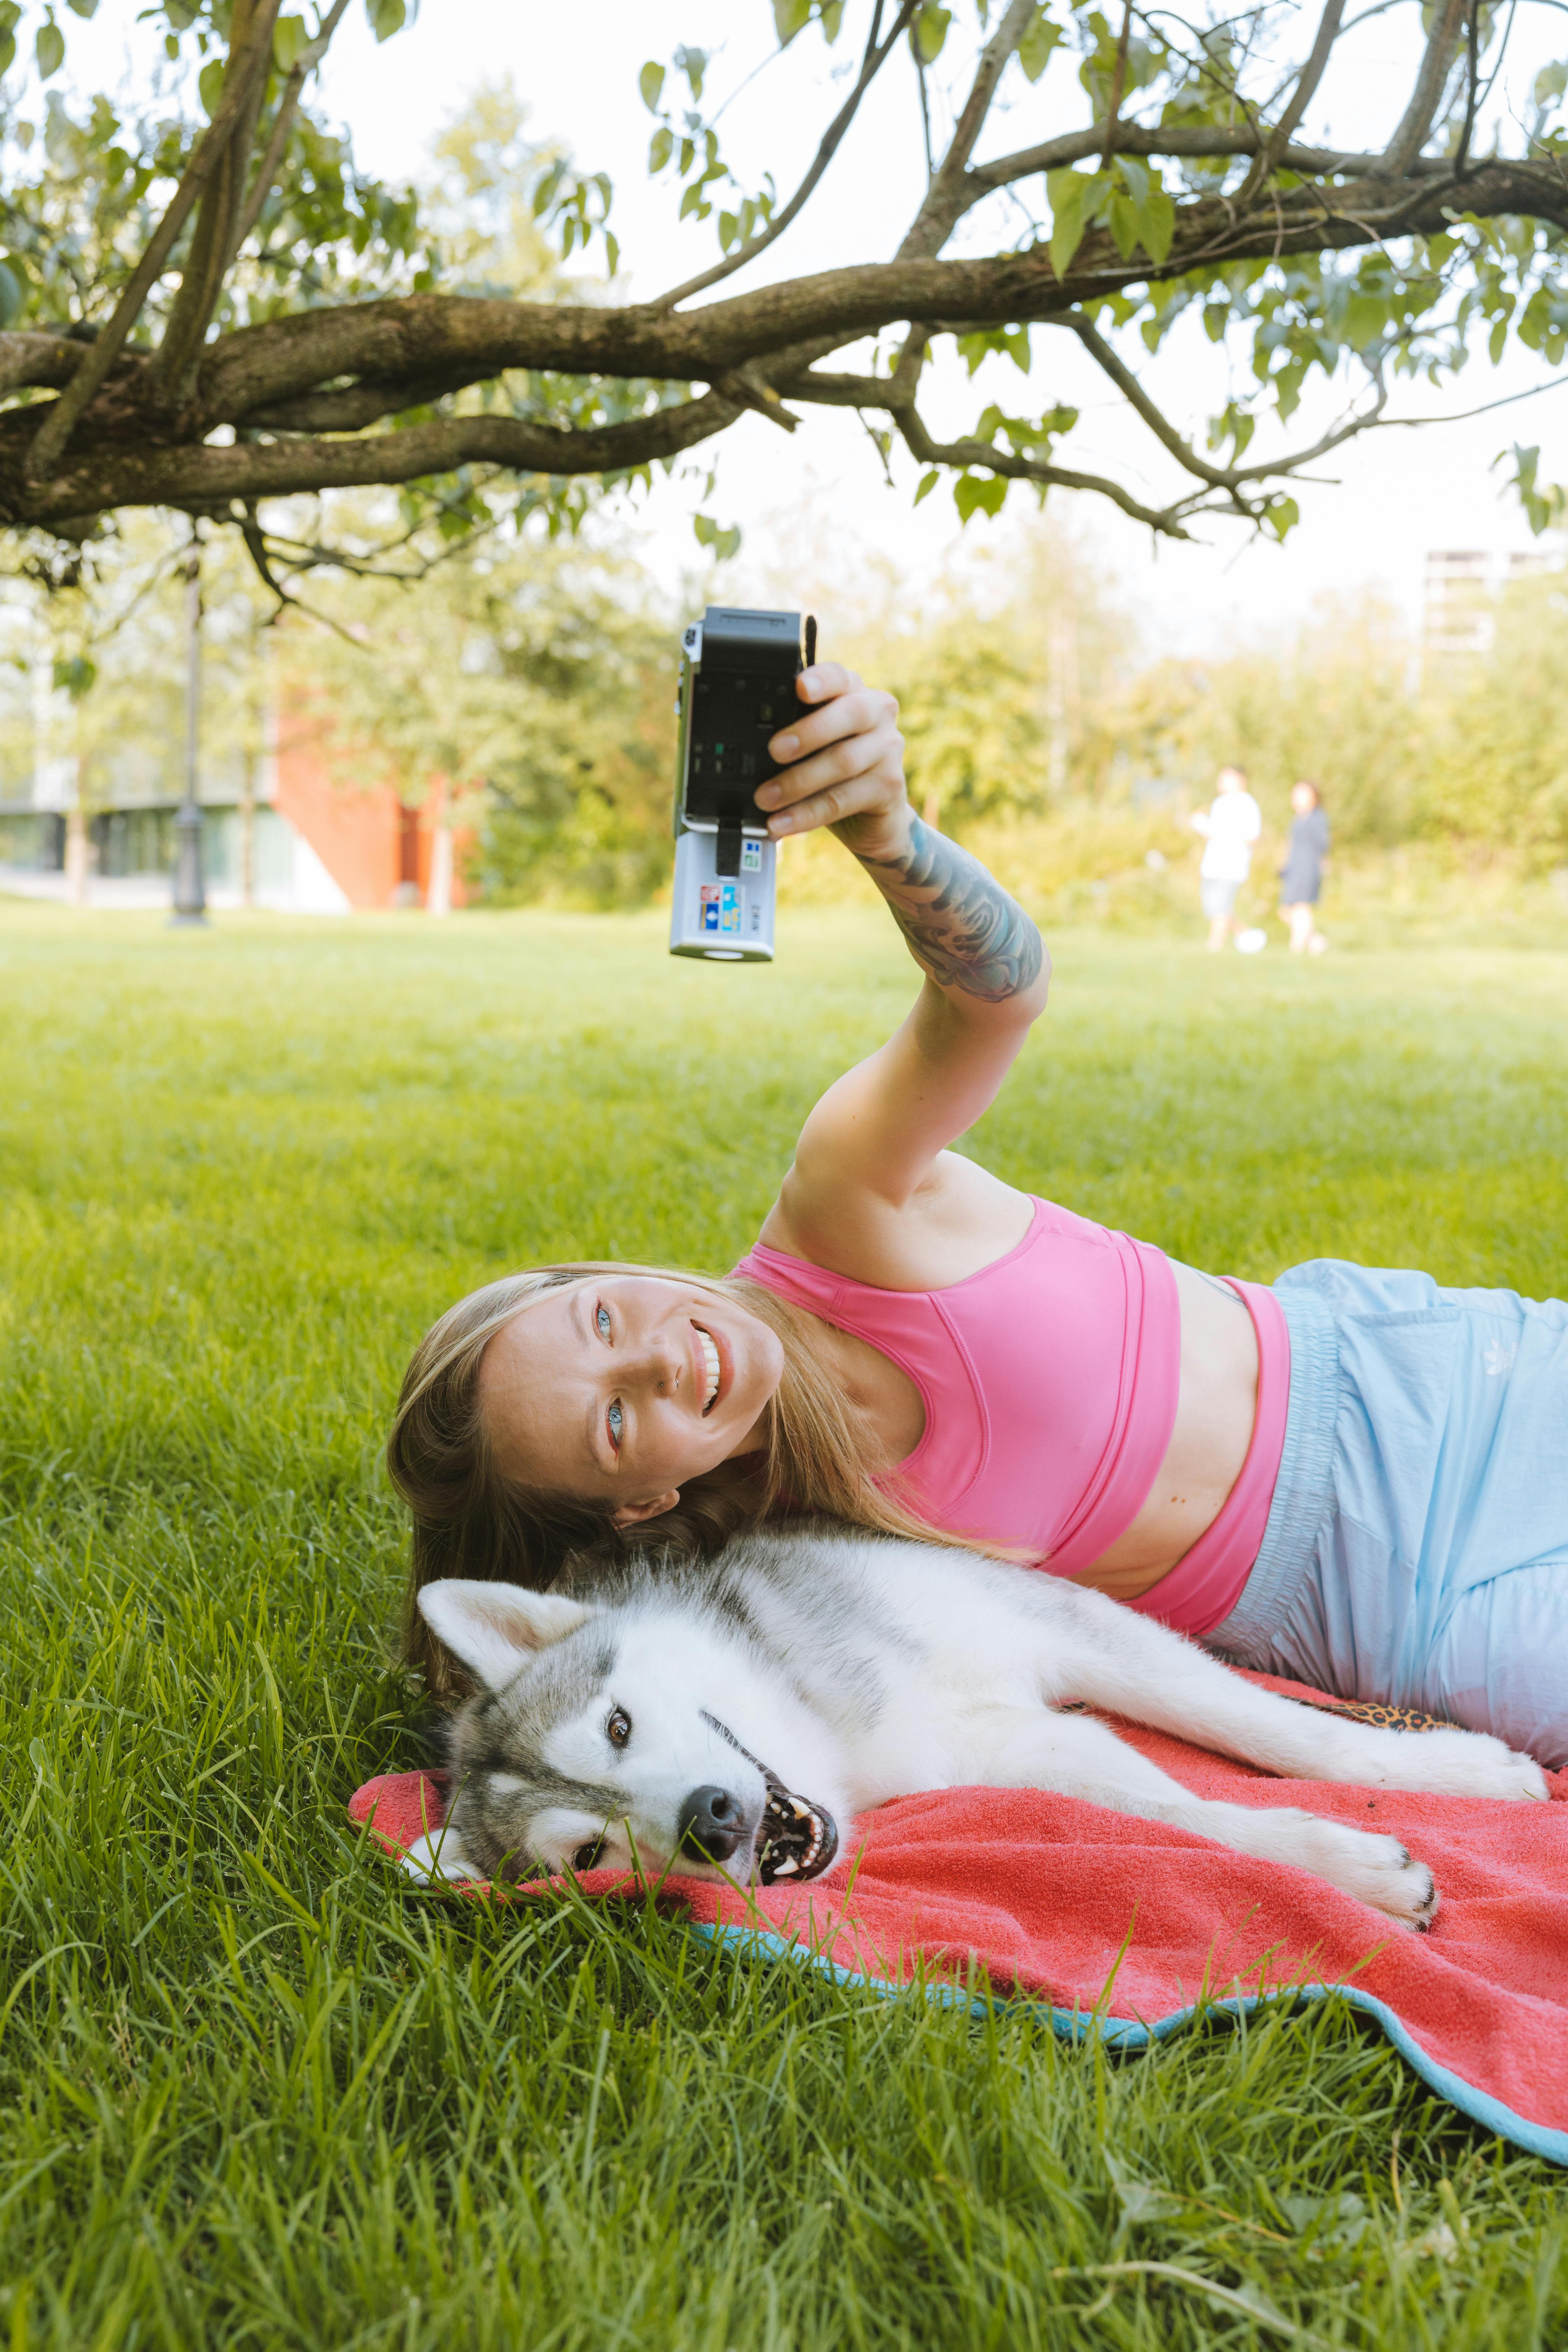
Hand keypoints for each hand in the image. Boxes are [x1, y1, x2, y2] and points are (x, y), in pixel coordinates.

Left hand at [758, 663, 909, 859]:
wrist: (873, 816)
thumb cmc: (834, 771)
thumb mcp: (812, 746)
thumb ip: (792, 736)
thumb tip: (745, 755)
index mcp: (853, 693)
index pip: (839, 677)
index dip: (821, 680)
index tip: (799, 687)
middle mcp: (877, 714)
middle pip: (849, 714)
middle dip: (807, 733)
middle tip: (774, 750)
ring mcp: (888, 749)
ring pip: (843, 761)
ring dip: (798, 782)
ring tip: (766, 798)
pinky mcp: (889, 785)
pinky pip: (842, 799)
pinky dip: (807, 813)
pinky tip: (783, 823)